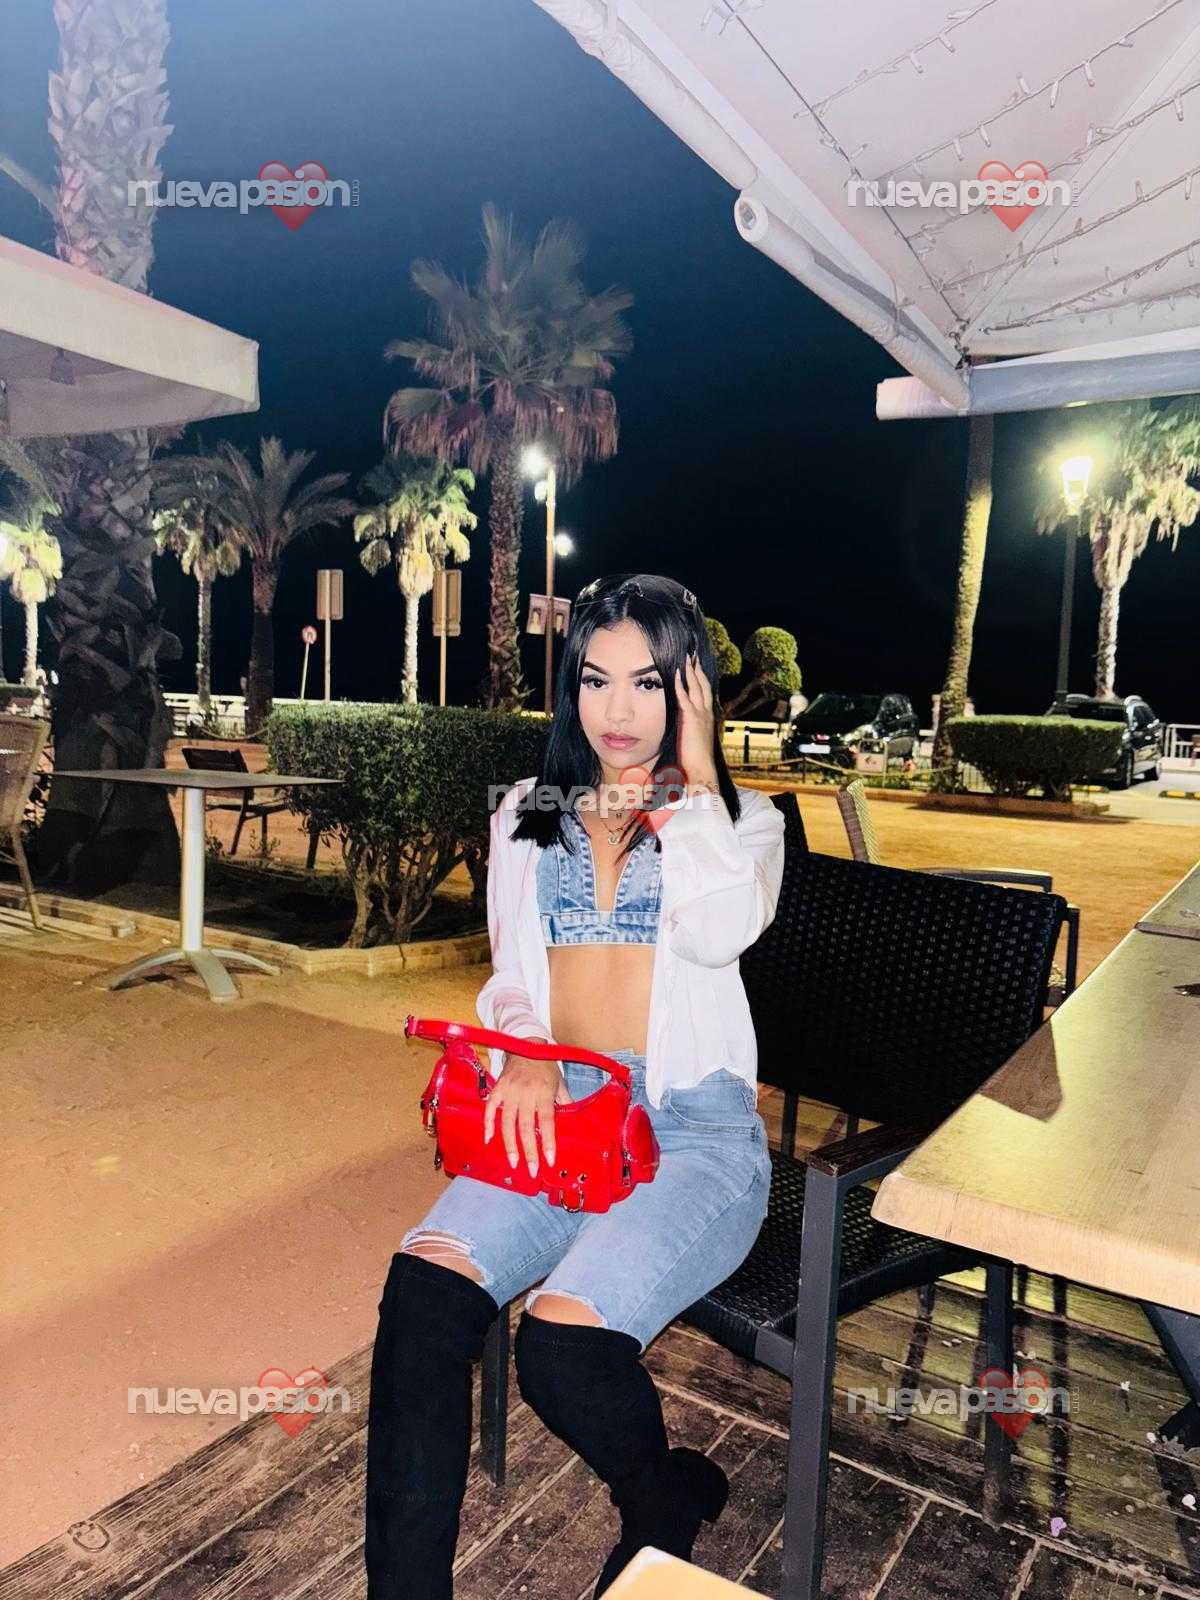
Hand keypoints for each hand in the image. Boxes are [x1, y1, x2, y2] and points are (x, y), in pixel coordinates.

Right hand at [484, 1049, 571, 1175]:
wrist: (526, 1043)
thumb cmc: (546, 1065)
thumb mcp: (559, 1082)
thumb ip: (564, 1102)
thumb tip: (573, 1122)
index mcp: (544, 1092)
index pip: (547, 1121)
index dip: (548, 1141)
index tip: (549, 1160)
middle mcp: (526, 1092)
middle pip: (526, 1127)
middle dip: (529, 1151)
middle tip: (532, 1170)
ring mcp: (510, 1091)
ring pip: (507, 1122)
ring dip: (509, 1145)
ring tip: (513, 1162)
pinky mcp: (498, 1088)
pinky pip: (490, 1108)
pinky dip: (488, 1124)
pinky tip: (488, 1139)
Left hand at [674, 653, 717, 790]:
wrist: (701, 768)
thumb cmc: (696, 759)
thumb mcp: (693, 740)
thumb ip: (689, 729)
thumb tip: (682, 727)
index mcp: (707, 718)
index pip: (705, 694)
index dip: (701, 680)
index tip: (697, 669)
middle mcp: (707, 713)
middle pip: (704, 686)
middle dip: (698, 670)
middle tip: (693, 656)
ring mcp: (700, 715)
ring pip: (697, 687)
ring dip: (691, 672)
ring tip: (686, 658)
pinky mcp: (692, 718)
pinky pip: (685, 697)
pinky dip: (681, 684)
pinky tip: (677, 673)